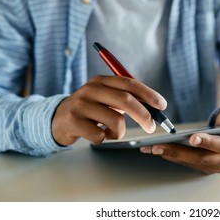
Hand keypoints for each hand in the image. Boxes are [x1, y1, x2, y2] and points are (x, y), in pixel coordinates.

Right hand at [52, 75, 166, 145]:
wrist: (57, 119)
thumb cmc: (90, 110)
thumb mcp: (106, 99)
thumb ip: (127, 100)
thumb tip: (154, 110)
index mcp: (102, 81)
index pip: (129, 83)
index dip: (148, 94)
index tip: (162, 105)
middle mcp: (91, 89)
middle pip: (125, 100)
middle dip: (143, 115)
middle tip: (151, 127)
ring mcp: (80, 104)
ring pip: (115, 121)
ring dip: (120, 132)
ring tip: (112, 132)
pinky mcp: (73, 121)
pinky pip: (100, 135)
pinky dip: (104, 138)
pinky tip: (97, 135)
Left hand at [140, 104, 219, 173]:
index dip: (207, 142)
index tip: (192, 138)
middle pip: (200, 158)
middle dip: (178, 152)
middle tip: (158, 147)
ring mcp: (214, 166)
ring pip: (190, 162)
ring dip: (170, 156)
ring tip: (150, 148)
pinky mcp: (203, 166)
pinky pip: (185, 162)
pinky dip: (170, 156)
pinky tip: (155, 150)